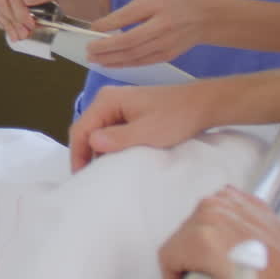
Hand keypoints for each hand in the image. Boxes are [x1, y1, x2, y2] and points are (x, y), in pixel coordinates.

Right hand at [68, 83, 206, 171]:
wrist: (202, 105)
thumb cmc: (176, 117)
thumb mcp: (149, 132)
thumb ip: (119, 137)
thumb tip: (92, 142)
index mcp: (107, 101)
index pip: (81, 129)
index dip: (78, 154)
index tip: (81, 177)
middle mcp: (107, 100)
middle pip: (86, 130)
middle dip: (85, 154)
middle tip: (89, 179)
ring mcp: (117, 106)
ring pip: (98, 132)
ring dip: (98, 152)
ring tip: (101, 173)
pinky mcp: (127, 113)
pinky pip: (110, 132)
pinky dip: (110, 147)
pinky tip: (115, 161)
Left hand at [86, 0, 206, 66]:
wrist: (202, 19)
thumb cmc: (173, 5)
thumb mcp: (148, 2)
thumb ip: (124, 14)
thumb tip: (99, 26)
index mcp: (160, 21)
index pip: (129, 35)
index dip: (108, 41)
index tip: (90, 39)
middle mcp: (163, 38)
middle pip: (130, 49)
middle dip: (106, 53)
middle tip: (88, 53)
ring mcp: (166, 50)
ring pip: (134, 59)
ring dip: (112, 61)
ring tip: (95, 60)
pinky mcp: (166, 58)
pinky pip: (141, 63)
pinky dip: (124, 64)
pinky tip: (111, 63)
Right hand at [159, 187, 279, 278]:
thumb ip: (195, 274)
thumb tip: (189, 274)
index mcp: (200, 237)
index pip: (167, 255)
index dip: (173, 273)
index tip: (181, 278)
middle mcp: (211, 213)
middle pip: (181, 236)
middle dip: (189, 257)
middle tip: (206, 273)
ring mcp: (229, 203)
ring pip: (199, 221)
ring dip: (204, 239)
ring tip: (223, 261)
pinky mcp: (246, 201)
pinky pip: (221, 209)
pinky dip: (222, 224)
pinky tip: (235, 244)